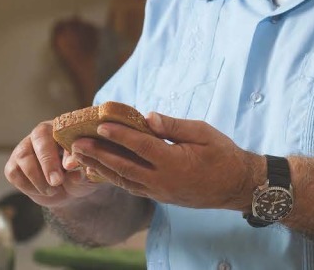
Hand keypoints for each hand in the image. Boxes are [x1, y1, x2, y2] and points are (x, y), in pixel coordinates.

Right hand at [4, 121, 110, 207]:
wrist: (68, 193)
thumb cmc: (80, 177)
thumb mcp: (87, 176)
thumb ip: (82, 171)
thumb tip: (72, 166)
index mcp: (63, 129)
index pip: (62, 132)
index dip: (65, 149)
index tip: (72, 166)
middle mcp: (41, 134)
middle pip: (39, 138)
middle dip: (48, 162)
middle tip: (57, 181)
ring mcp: (24, 148)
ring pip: (24, 156)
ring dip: (38, 178)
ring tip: (54, 190)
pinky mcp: (13, 165)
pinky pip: (14, 173)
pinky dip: (28, 186)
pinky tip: (43, 191)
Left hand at [70, 112, 258, 210]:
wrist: (237, 186)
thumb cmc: (223, 154)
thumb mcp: (203, 133)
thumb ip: (174, 126)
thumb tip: (148, 116)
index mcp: (174, 163)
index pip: (140, 147)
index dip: (119, 135)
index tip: (100, 125)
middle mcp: (163, 181)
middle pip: (124, 167)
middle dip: (98, 154)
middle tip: (77, 143)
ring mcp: (160, 192)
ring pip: (124, 180)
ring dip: (100, 168)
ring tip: (80, 156)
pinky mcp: (160, 197)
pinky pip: (132, 187)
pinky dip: (114, 178)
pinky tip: (100, 170)